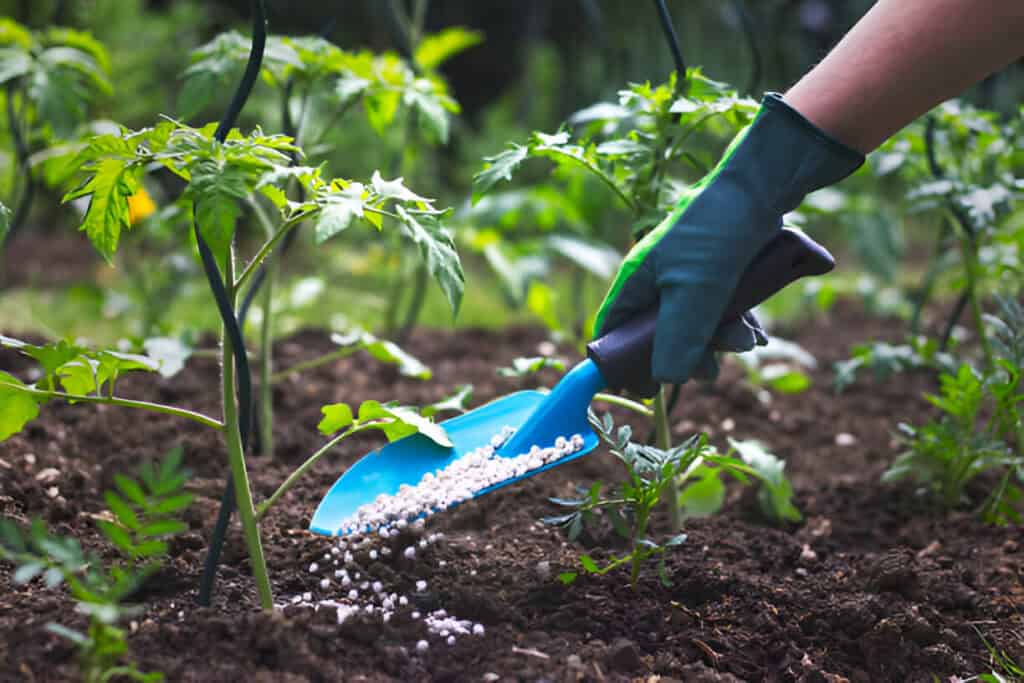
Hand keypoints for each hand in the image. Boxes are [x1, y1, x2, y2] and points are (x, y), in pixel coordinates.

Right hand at [594, 93, 862, 389]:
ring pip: (697, 326)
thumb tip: (665, 380)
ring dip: (721, 341)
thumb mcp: (695, 290)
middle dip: (689, 355)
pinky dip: (738, 326)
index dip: (624, 363)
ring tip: (746, 341)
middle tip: (711, 368)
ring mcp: (690, 276)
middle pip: (660, 337)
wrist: (763, 186)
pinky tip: (757, 335)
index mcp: (637, 281)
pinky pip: (722, 311)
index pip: (614, 331)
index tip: (645, 389)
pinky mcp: (720, 272)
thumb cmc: (716, 232)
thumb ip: (678, 337)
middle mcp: (658, 280)